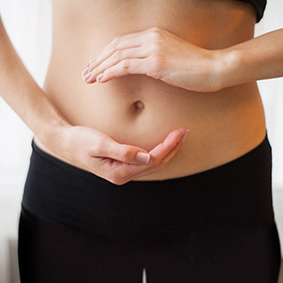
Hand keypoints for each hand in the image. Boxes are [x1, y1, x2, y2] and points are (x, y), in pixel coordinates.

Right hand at [57, 125, 188, 184]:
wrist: (66, 143)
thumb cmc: (80, 142)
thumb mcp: (99, 144)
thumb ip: (123, 152)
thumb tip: (146, 157)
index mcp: (120, 172)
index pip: (152, 160)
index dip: (167, 147)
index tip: (178, 132)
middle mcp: (124, 175)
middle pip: (156, 164)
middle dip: (173, 148)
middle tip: (184, 132)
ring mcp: (124, 171)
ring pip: (153, 163)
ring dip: (168, 150)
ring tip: (179, 136)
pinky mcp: (123, 165)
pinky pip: (146, 161)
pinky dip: (159, 151)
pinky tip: (164, 143)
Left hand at [82, 27, 221, 91]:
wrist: (214, 67)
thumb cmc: (194, 67)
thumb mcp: (171, 57)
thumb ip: (154, 58)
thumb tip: (140, 67)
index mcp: (153, 34)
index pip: (121, 42)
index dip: (104, 54)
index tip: (95, 65)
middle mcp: (150, 37)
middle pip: (115, 47)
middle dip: (97, 60)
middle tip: (85, 72)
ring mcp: (153, 48)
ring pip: (117, 56)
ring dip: (100, 67)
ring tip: (88, 78)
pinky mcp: (156, 62)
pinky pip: (126, 66)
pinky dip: (110, 72)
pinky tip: (101, 79)